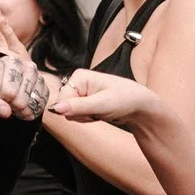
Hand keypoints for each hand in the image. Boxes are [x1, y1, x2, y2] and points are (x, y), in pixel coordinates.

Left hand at [0, 52, 55, 120]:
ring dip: (20, 109)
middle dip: (10, 105)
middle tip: (3, 98)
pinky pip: (41, 106)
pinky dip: (30, 111)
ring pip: (32, 104)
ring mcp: (39, 77)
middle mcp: (29, 67)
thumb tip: (6, 113)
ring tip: (11, 101)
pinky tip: (20, 106)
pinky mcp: (44, 88)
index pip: (8, 92)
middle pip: (21, 100)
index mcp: (12, 62)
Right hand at [49, 68, 163, 127]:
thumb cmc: (126, 99)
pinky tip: (99, 113)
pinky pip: (77, 115)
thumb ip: (77, 107)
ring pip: (70, 113)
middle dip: (80, 114)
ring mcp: (81, 92)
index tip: (90, 110)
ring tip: (100, 111)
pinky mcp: (84, 101)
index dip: (73, 109)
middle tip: (97, 111)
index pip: (61, 99)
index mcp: (79, 76)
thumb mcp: (101, 104)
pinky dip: (87, 118)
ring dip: (85, 117)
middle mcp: (78, 82)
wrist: (140, 106)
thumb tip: (55, 109)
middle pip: (65, 106)